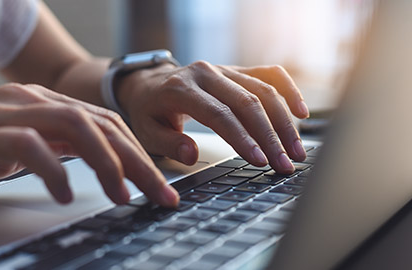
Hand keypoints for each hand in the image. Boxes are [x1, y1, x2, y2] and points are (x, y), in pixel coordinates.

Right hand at [0, 83, 178, 205]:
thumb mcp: (30, 142)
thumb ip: (64, 145)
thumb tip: (105, 162)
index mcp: (52, 104)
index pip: (109, 124)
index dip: (140, 153)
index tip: (160, 185)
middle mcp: (38, 102)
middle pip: (103, 125)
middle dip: (137, 162)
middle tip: (160, 194)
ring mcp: (11, 112)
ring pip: (75, 127)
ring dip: (106, 163)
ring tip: (121, 195)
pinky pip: (28, 146)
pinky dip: (53, 171)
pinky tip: (65, 195)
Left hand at [117, 62, 308, 173]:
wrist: (151, 84)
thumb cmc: (150, 111)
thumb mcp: (147, 131)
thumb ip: (168, 143)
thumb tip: (192, 154)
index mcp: (181, 89)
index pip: (219, 114)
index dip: (242, 138)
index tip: (260, 161)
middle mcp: (205, 74)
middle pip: (247, 102)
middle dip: (270, 136)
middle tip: (285, 163)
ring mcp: (223, 69)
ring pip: (263, 90)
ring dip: (284, 121)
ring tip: (297, 150)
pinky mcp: (236, 70)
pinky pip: (269, 74)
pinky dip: (288, 91)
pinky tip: (301, 112)